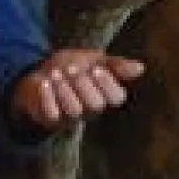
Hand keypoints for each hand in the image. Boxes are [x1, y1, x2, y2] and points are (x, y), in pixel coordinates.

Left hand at [11, 48, 145, 129]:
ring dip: (65, 90)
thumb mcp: (94, 59)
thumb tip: (140, 68)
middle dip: (84, 85)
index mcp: (105, 95)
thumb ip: (114, 64)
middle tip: (72, 69)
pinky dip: (48, 97)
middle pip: (96, 105)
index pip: (116, 97)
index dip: (107, 84)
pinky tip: (44, 82)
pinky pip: (52, 115)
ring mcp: (70, 117)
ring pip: (75, 111)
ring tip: (55, 73)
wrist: (38, 73)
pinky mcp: (49, 119)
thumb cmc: (70, 66)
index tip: (96, 69)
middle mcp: (90, 110)